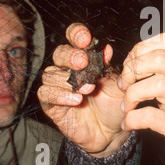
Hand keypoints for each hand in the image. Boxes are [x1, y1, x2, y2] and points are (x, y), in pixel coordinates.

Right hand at [38, 23, 128, 157]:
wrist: (113, 131)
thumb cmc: (115, 103)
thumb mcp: (118, 82)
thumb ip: (110, 66)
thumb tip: (106, 48)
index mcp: (86, 58)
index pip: (74, 38)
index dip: (76, 34)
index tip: (85, 38)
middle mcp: (70, 69)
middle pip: (59, 53)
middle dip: (70, 55)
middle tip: (83, 62)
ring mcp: (59, 87)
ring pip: (50, 74)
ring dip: (68, 79)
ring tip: (88, 88)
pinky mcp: (52, 105)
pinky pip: (46, 94)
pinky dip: (60, 95)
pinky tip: (76, 99)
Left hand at [120, 33, 164, 164]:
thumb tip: (141, 58)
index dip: (142, 49)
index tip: (132, 64)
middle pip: (159, 58)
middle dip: (133, 68)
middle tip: (125, 84)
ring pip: (156, 83)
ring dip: (132, 93)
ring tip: (127, 105)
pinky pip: (151, 116)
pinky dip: (132, 118)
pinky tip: (129, 123)